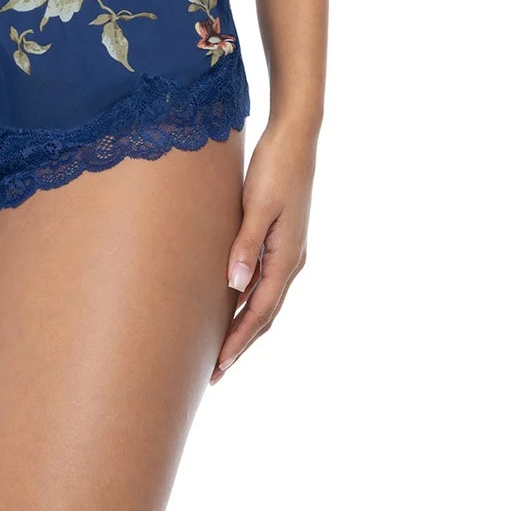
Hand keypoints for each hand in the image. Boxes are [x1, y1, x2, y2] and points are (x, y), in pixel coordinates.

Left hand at [211, 114, 315, 383]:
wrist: (295, 137)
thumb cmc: (275, 167)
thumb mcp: (257, 205)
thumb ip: (245, 245)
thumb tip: (234, 287)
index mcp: (287, 257)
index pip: (260, 312)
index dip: (239, 341)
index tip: (219, 366)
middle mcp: (292, 260)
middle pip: (265, 314)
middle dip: (241, 344)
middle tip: (215, 373)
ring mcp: (288, 249)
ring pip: (266, 299)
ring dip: (246, 326)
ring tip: (221, 347)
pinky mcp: (281, 237)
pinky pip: (265, 280)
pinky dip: (249, 300)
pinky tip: (232, 302)